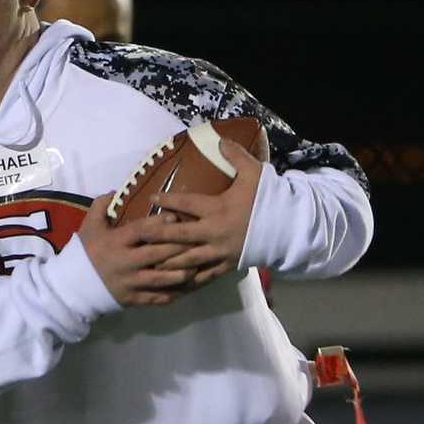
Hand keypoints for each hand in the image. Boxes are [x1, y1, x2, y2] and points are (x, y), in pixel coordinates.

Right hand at [79, 202, 198, 307]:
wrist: (70, 287)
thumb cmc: (84, 253)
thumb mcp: (89, 226)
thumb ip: (101, 206)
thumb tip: (115, 190)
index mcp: (116, 242)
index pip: (143, 230)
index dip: (161, 223)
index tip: (178, 216)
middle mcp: (126, 262)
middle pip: (158, 253)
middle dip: (180, 247)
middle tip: (199, 240)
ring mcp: (130, 283)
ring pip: (162, 278)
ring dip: (181, 273)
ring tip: (198, 267)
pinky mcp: (132, 299)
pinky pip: (157, 298)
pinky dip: (173, 294)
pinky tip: (187, 289)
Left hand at [143, 141, 263, 291]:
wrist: (286, 228)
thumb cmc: (268, 200)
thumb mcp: (254, 174)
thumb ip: (236, 157)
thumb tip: (220, 140)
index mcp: (218, 209)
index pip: (186, 204)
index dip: (167, 201)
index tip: (151, 198)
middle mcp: (214, 232)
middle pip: (178, 235)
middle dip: (156, 235)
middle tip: (137, 234)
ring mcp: (219, 252)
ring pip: (186, 260)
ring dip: (166, 261)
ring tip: (147, 263)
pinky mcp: (225, 266)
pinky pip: (202, 276)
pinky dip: (186, 280)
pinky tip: (171, 283)